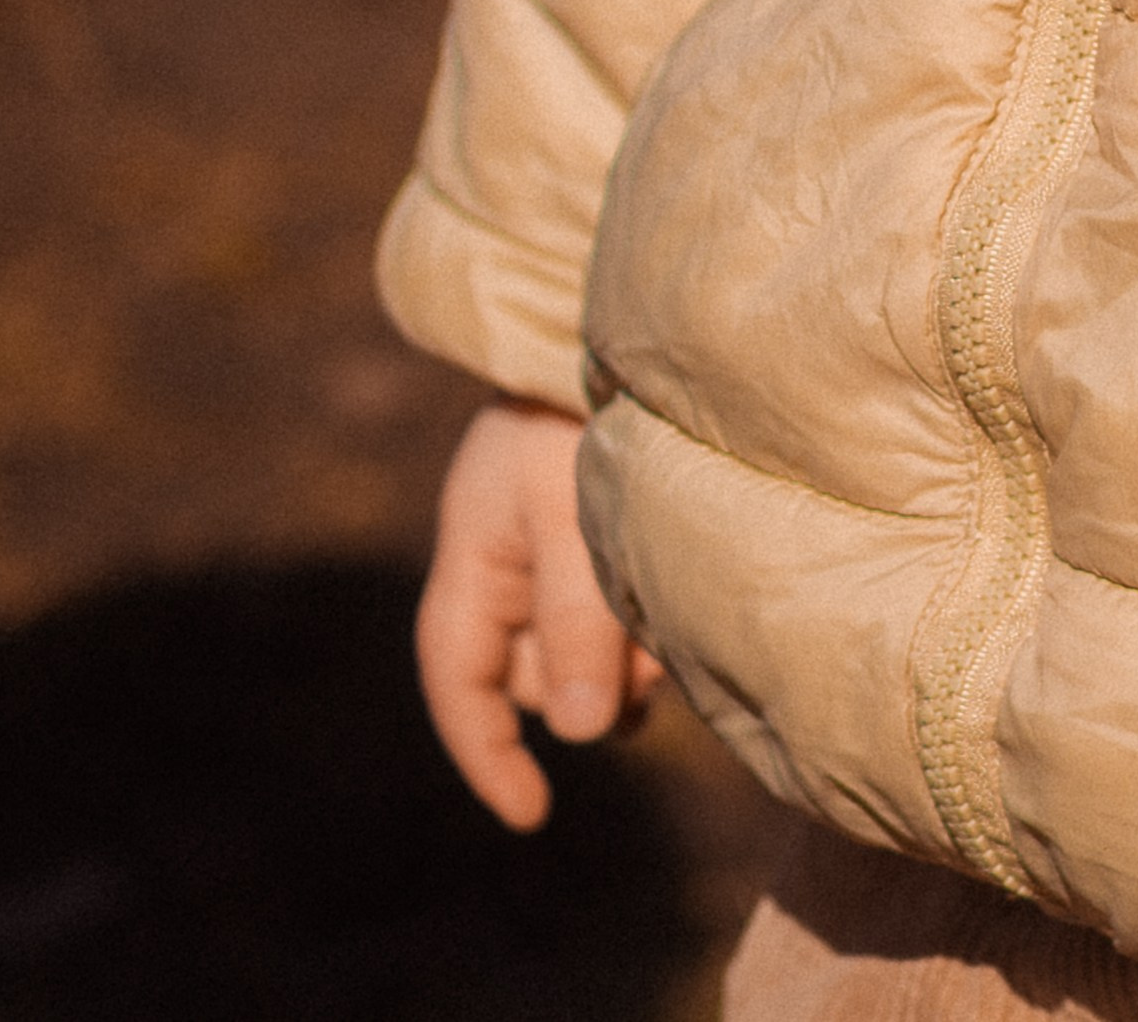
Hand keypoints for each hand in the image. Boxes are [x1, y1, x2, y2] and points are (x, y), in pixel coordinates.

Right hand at [415, 395, 664, 826]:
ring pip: (583, 649)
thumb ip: (574, 622)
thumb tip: (586, 734)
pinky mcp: (605, 530)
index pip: (458, 678)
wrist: (626, 322)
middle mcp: (510, 556)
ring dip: (625, 659)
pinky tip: (680, 598)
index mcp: (475, 551)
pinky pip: (617, 612)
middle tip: (648, 662)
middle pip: (533, 674)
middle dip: (587, 686)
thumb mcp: (571, 515)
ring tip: (666, 622)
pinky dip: (644, 623)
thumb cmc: (584, 407)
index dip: (485, 752)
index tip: (532, 815)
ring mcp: (557, 544)